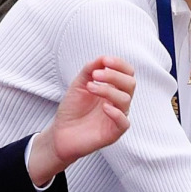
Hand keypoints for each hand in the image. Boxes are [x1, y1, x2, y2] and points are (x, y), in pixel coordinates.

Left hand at [28, 56, 134, 185]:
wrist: (60, 133)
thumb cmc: (72, 108)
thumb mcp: (79, 84)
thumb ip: (90, 69)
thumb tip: (103, 58)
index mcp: (114, 88)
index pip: (127, 72)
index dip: (119, 64)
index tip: (105, 61)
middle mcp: (119, 101)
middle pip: (130, 83)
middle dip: (114, 76)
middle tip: (96, 75)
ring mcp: (118, 116)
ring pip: (125, 99)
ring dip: (108, 90)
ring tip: (90, 88)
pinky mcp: (114, 132)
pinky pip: (124, 122)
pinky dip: (116, 113)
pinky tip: (103, 107)